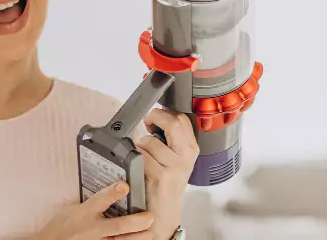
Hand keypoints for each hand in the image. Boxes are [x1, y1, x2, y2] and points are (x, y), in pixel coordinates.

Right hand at [35, 181, 153, 239]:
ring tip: (150, 232)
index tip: (125, 185)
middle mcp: (93, 229)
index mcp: (85, 213)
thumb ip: (92, 202)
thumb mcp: (72, 209)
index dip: (114, 193)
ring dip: (138, 237)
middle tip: (150, 216)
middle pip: (119, 226)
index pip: (101, 201)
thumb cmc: (60, 228)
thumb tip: (111, 192)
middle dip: (137, 221)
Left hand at [135, 108, 199, 239]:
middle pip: (172, 123)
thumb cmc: (166, 184)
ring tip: (142, 154)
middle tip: (146, 123)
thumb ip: (170, 139)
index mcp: (191, 148)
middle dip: (154, 118)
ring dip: (139, 144)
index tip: (154, 118)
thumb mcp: (176, 160)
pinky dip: (135, 157)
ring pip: (150, 141)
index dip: (164, 113)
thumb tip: (155, 117)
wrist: (164, 213)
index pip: (181, 118)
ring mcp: (175, 166)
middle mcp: (186, 156)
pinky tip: (139, 166)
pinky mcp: (162, 176)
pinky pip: (142, 156)